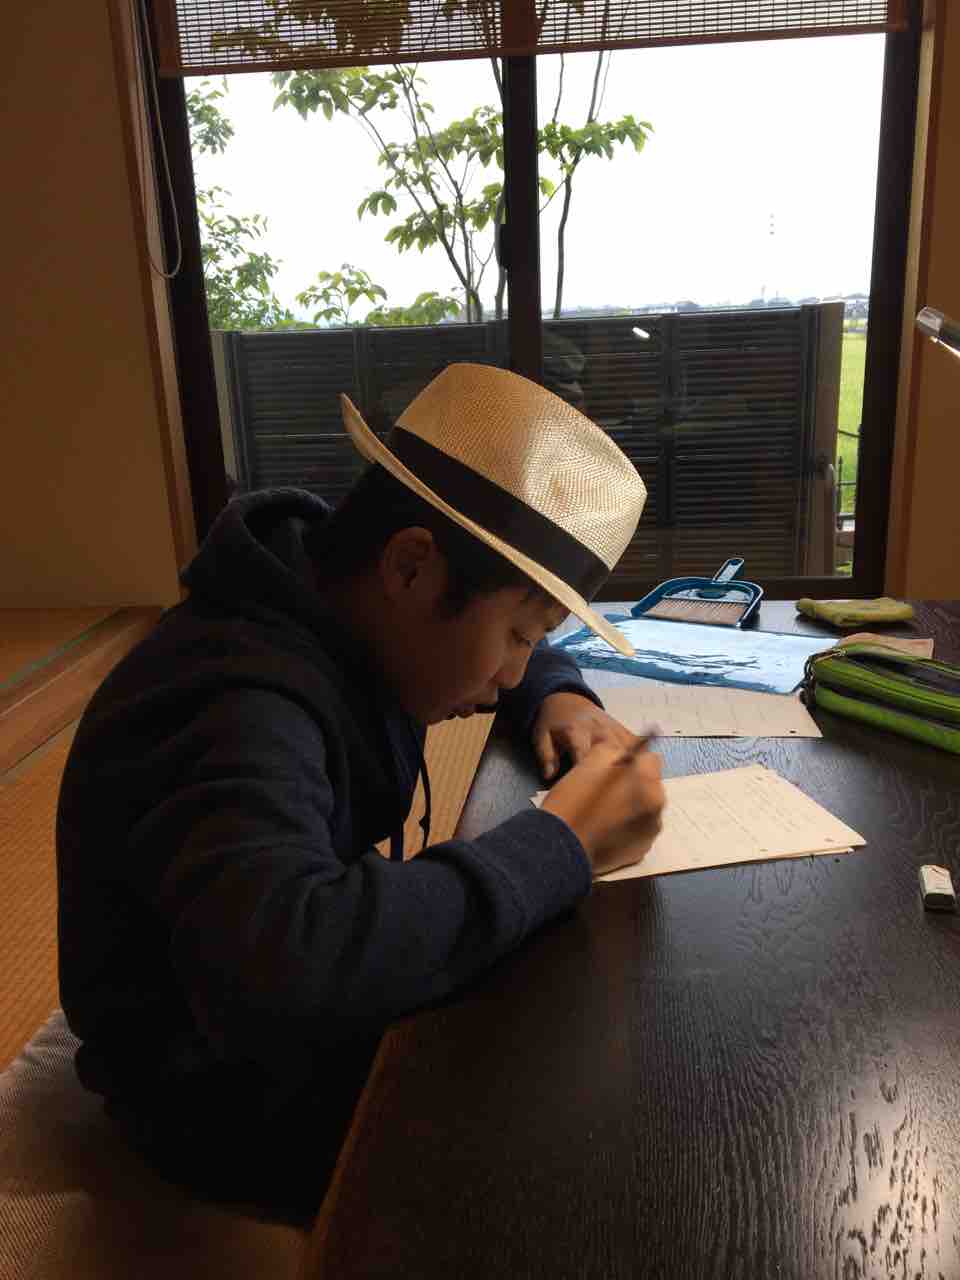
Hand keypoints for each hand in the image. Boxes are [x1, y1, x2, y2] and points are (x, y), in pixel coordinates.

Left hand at [532, 692, 635, 781]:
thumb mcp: (541, 735)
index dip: (589, 772)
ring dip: (633, 765)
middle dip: (618, 771)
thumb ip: (546, 756)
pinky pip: (635, 743)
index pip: (585, 753)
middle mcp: (598, 728)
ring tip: (639, 786)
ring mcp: (612, 727)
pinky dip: (641, 756)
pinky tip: (644, 772)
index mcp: (576, 731)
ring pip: (628, 748)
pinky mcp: (621, 728)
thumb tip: (550, 776)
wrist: (567, 699)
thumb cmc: (553, 722)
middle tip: (622, 792)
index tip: (593, 790)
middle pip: (613, 751)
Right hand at [541, 735, 664, 876]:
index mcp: (648, 783)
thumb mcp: (590, 761)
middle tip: (607, 789)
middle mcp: (657, 809)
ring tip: (605, 811)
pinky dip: (628, 827)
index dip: (633, 759)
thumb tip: (623, 750)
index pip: (651, 759)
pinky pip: (638, 830)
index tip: (615, 767)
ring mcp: (650, 833)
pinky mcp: (640, 851)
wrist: (560, 846)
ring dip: (632, 805)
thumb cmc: (574, 801)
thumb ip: (613, 748)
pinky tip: (606, 828)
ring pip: (645, 808)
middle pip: (650, 785)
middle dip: (635, 783)